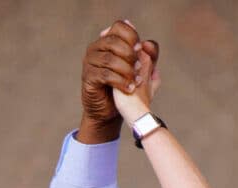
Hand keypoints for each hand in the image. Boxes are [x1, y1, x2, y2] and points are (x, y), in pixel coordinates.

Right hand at [77, 21, 159, 143]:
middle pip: (113, 41)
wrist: (111, 111)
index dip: (132, 36)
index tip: (141, 49)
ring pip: (109, 58)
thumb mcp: (143, 73)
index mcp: (109, 41)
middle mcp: (96, 48)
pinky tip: (130, 89)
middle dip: (130, 54)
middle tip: (140, 68)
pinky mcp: (88, 77)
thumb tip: (148, 43)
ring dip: (126, 70)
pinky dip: (120, 81)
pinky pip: (104, 75)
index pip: (119, 27)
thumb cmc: (127, 88)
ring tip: (137, 81)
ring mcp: (90, 62)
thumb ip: (149, 57)